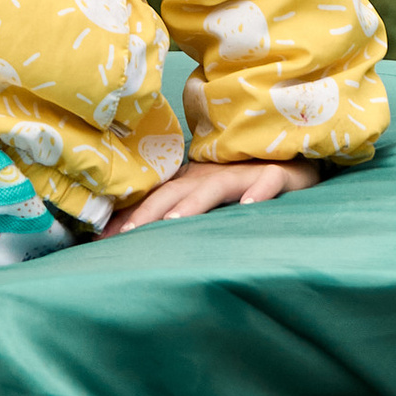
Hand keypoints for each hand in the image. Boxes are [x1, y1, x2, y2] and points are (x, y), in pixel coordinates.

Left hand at [104, 159, 320, 232]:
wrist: (292, 156)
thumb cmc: (244, 182)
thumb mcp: (205, 198)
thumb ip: (172, 215)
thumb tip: (124, 237)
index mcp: (193, 180)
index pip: (157, 196)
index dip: (131, 214)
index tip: (103, 238)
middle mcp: (212, 174)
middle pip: (177, 191)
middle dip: (151, 211)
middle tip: (128, 233)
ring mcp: (244, 173)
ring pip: (215, 187)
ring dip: (194, 204)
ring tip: (174, 223)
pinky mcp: (277, 173)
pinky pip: (268, 182)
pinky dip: (258, 193)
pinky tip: (248, 208)